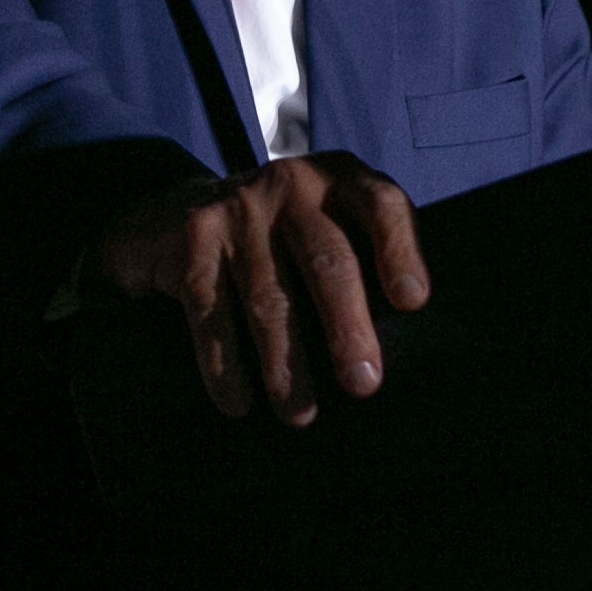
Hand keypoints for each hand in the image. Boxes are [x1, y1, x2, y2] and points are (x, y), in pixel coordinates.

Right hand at [89, 151, 427, 427]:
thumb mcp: (327, 221)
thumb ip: (364, 258)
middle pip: (327, 257)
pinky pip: (213, 311)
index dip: (400, 250)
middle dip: (346, 327)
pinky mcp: (195, 238)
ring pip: (269, 297)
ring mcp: (239, 208)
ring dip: (286, 363)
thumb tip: (400, 340)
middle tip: (362, 382)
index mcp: (339, 178)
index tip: (412, 302)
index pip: (381, 204)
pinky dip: (225, 364)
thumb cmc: (282, 236)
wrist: (179, 210)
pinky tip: (239, 401)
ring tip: (299, 413)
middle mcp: (292, 183)